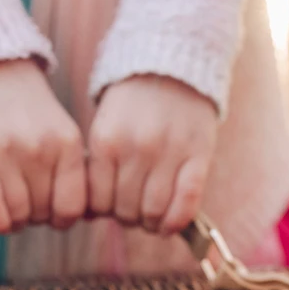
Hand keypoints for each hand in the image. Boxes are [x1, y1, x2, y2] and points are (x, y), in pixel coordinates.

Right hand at [0, 59, 85, 232]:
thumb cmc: (23, 109)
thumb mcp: (58, 131)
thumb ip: (66, 170)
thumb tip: (64, 219)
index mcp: (67, 144)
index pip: (72, 207)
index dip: (61, 218)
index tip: (51, 213)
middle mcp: (40, 150)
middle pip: (43, 214)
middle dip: (34, 215)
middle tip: (23, 199)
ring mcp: (7, 154)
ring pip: (18, 216)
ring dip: (12, 218)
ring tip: (7, 201)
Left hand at [87, 75, 217, 234]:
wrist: (171, 65)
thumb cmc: (133, 106)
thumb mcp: (105, 129)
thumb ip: (98, 170)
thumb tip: (90, 216)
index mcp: (106, 142)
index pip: (100, 202)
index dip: (106, 213)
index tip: (113, 208)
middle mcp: (136, 148)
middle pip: (126, 211)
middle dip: (129, 218)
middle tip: (135, 212)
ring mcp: (168, 152)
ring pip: (154, 211)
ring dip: (152, 223)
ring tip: (152, 217)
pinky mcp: (198, 154)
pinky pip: (187, 201)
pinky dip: (177, 220)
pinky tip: (170, 224)